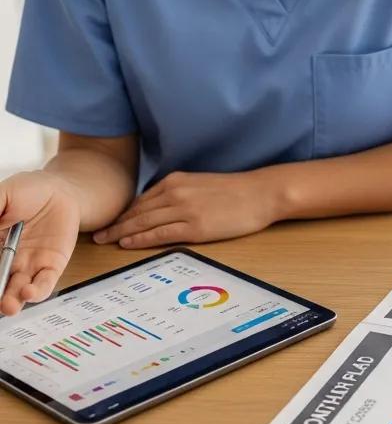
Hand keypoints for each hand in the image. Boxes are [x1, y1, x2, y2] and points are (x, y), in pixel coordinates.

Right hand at [0, 171, 81, 315]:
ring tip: (8, 307)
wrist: (60, 189)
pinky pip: (45, 283)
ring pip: (18, 291)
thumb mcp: (4, 196)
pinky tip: (30, 292)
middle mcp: (8, 260)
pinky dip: (37, 291)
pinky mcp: (52, 265)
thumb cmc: (28, 190)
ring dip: (11, 301)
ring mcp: (30, 265)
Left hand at [93, 170, 278, 248]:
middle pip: (137, 211)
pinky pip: (159, 234)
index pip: (141, 199)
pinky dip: (140, 239)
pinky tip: (127, 243)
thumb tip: (160, 208)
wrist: (261, 193)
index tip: (111, 222)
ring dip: (121, 232)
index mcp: (177, 180)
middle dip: (115, 223)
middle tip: (98, 234)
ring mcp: (184, 210)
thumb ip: (180, 192)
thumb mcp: (201, 184)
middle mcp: (176, 192)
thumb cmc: (236, 191)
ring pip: (143, 222)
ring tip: (106, 240)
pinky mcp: (194, 227)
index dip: (123, 212)